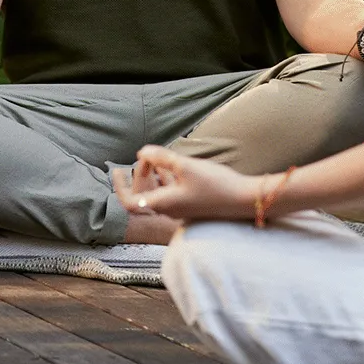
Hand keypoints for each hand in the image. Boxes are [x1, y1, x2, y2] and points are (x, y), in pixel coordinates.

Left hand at [111, 147, 269, 224]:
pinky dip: (168, 179)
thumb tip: (141, 153)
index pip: (130, 202)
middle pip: (144, 194)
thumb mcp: (185, 166)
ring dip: (154, 175)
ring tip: (156, 158)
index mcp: (163, 204)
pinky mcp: (193, 204)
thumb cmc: (216, 184)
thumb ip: (161, 157)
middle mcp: (170, 210)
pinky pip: (172, 192)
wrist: (245, 200)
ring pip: (159, 192)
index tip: (118, 170)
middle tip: (146, 157)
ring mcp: (182, 209)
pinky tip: (173, 165)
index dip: (120, 187)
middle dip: (141, 174)